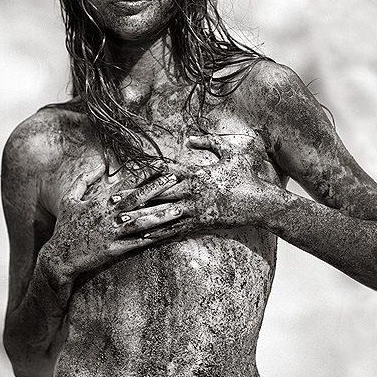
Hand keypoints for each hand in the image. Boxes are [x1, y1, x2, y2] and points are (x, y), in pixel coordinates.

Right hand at [39, 164, 184, 285]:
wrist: (58, 257)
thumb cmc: (66, 226)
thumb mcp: (69, 198)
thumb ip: (84, 179)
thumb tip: (100, 165)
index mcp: (99, 200)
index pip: (126, 183)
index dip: (144, 173)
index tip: (160, 165)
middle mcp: (107, 215)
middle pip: (137, 199)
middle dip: (157, 189)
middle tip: (176, 180)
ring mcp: (111, 233)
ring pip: (140, 222)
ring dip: (161, 215)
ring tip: (179, 209)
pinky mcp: (113, 250)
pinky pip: (137, 243)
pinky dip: (153, 238)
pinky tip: (167, 234)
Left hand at [117, 133, 287, 235]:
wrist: (264, 202)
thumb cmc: (249, 174)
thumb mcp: (232, 151)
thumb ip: (209, 142)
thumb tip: (188, 137)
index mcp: (197, 173)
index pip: (164, 172)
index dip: (142, 174)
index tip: (126, 176)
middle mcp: (193, 191)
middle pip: (156, 195)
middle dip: (133, 200)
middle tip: (112, 205)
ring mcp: (197, 209)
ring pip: (162, 215)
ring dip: (140, 220)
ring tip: (121, 225)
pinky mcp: (203, 223)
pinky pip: (177, 230)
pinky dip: (159, 234)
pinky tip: (143, 239)